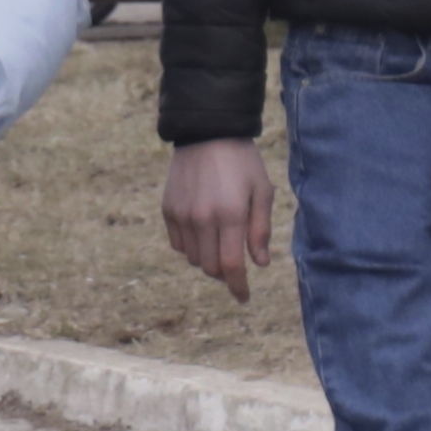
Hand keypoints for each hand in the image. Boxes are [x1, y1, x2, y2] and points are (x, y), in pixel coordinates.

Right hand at [163, 136, 274, 301]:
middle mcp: (202, 219)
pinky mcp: (168, 210)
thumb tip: (259, 263)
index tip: (244, 298)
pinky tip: (204, 231)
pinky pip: (179, 244)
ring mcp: (182, 215)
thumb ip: (260, 230)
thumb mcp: (262, 191)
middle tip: (236, 263)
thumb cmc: (242, 162)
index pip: (231, 265)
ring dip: (208, 259)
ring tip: (221, 240)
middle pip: (210, 268)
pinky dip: (192, 247)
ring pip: (194, 259)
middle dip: (225, 273)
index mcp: (230, 214)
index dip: (238, 286)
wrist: (207, 133)